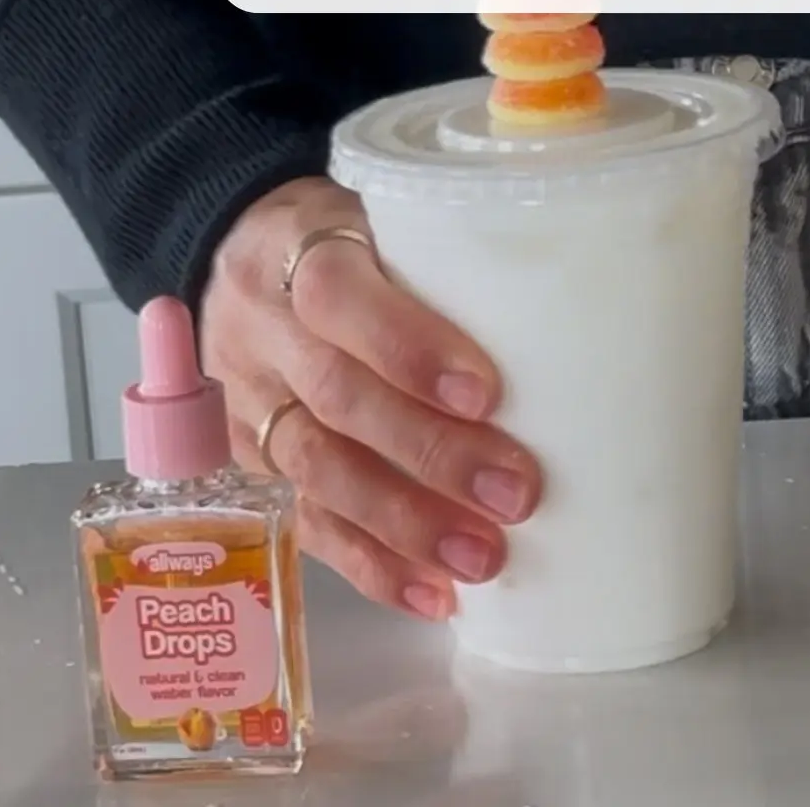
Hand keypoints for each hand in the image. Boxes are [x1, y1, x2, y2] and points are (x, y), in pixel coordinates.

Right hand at [195, 177, 540, 621]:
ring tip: (483, 559)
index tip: (484, 393)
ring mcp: (248, 402)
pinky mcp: (250, 463)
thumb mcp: (377, 214)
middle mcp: (263, 329)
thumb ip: (445, 253)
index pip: (336, 295)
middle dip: (429, 452)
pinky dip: (369, 565)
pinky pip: (304, 521)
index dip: (405, 346)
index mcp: (292, 249)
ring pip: (317, 468)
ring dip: (404, 522)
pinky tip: (432, 594)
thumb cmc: (345, 236)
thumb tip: (573, 306)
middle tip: (515, 494)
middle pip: (336, 395)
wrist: (236, 259)